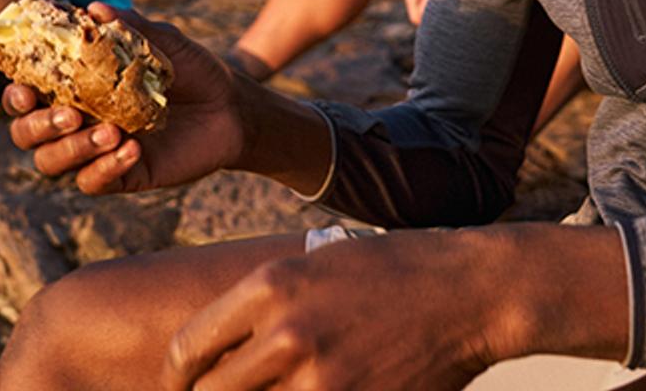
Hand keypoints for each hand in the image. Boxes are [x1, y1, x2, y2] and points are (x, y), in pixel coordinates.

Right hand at [4, 4, 246, 195]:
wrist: (230, 106)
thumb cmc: (190, 69)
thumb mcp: (164, 42)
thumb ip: (130, 26)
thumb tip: (94, 7)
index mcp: (75, 84)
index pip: (27, 92)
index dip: (16, 92)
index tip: (24, 88)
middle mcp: (75, 119)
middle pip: (25, 133)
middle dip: (36, 125)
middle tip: (70, 115)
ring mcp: (95, 149)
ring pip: (50, 161)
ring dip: (70, 149)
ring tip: (111, 131)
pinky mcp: (121, 173)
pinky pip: (92, 182)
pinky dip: (105, 167)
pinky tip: (133, 149)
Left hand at [164, 231, 496, 390]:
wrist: (470, 290)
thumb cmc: (393, 272)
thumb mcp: (314, 266)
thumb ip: (261, 308)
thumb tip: (219, 351)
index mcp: (268, 287)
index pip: (187, 350)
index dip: (176, 381)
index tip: (181, 390)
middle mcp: (286, 333)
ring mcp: (320, 377)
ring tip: (286, 388)